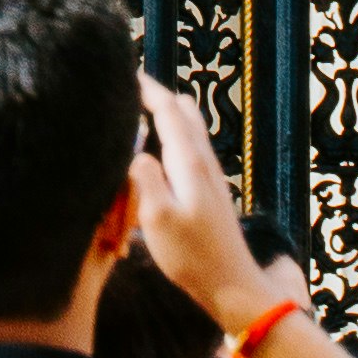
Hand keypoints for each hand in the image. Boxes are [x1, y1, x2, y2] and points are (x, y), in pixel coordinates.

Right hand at [130, 78, 289, 342]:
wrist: (233, 286)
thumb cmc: (193, 257)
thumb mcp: (157, 219)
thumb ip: (143, 178)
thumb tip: (134, 152)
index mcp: (189, 162)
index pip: (168, 110)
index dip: (146, 88)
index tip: (123, 71)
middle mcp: (203, 162)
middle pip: (185, 111)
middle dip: (158, 96)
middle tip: (129, 91)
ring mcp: (210, 176)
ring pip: (190, 129)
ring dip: (167, 115)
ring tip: (138, 115)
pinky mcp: (211, 192)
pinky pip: (191, 148)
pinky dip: (172, 136)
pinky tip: (156, 153)